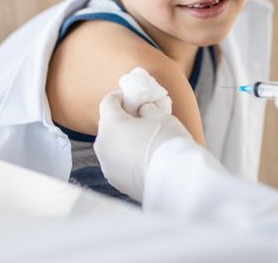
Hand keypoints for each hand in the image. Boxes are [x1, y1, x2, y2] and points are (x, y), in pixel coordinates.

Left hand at [94, 68, 191, 201]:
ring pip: (111, 145)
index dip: (120, 97)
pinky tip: (142, 158)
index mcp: (111, 124)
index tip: (131, 97)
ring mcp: (107, 165)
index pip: (108, 102)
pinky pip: (117, 162)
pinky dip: (125, 158)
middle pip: (107, 125)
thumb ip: (146, 110)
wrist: (175, 180)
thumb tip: (142, 111)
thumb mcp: (160, 116)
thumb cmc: (167, 141)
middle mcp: (102, 144)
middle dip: (120, 119)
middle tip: (139, 118)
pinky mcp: (115, 181)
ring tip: (142, 140)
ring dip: (122, 140)